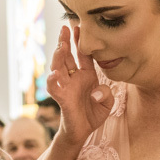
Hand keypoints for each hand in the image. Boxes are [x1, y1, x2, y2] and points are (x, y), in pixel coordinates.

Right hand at [46, 25, 113, 145]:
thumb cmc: (93, 114)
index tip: (79, 27)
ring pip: (59, 68)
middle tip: (65, 28)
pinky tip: (54, 74)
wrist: (83, 132)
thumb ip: (107, 94)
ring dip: (59, 56)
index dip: (80, 42)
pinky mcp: (62, 98)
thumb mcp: (107, 103)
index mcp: (87, 76)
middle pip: (67, 57)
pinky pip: (54, 88)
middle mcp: (74, 78)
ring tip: (61, 45)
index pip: (83, 55)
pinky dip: (52, 81)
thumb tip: (97, 92)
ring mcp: (66, 87)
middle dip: (65, 42)